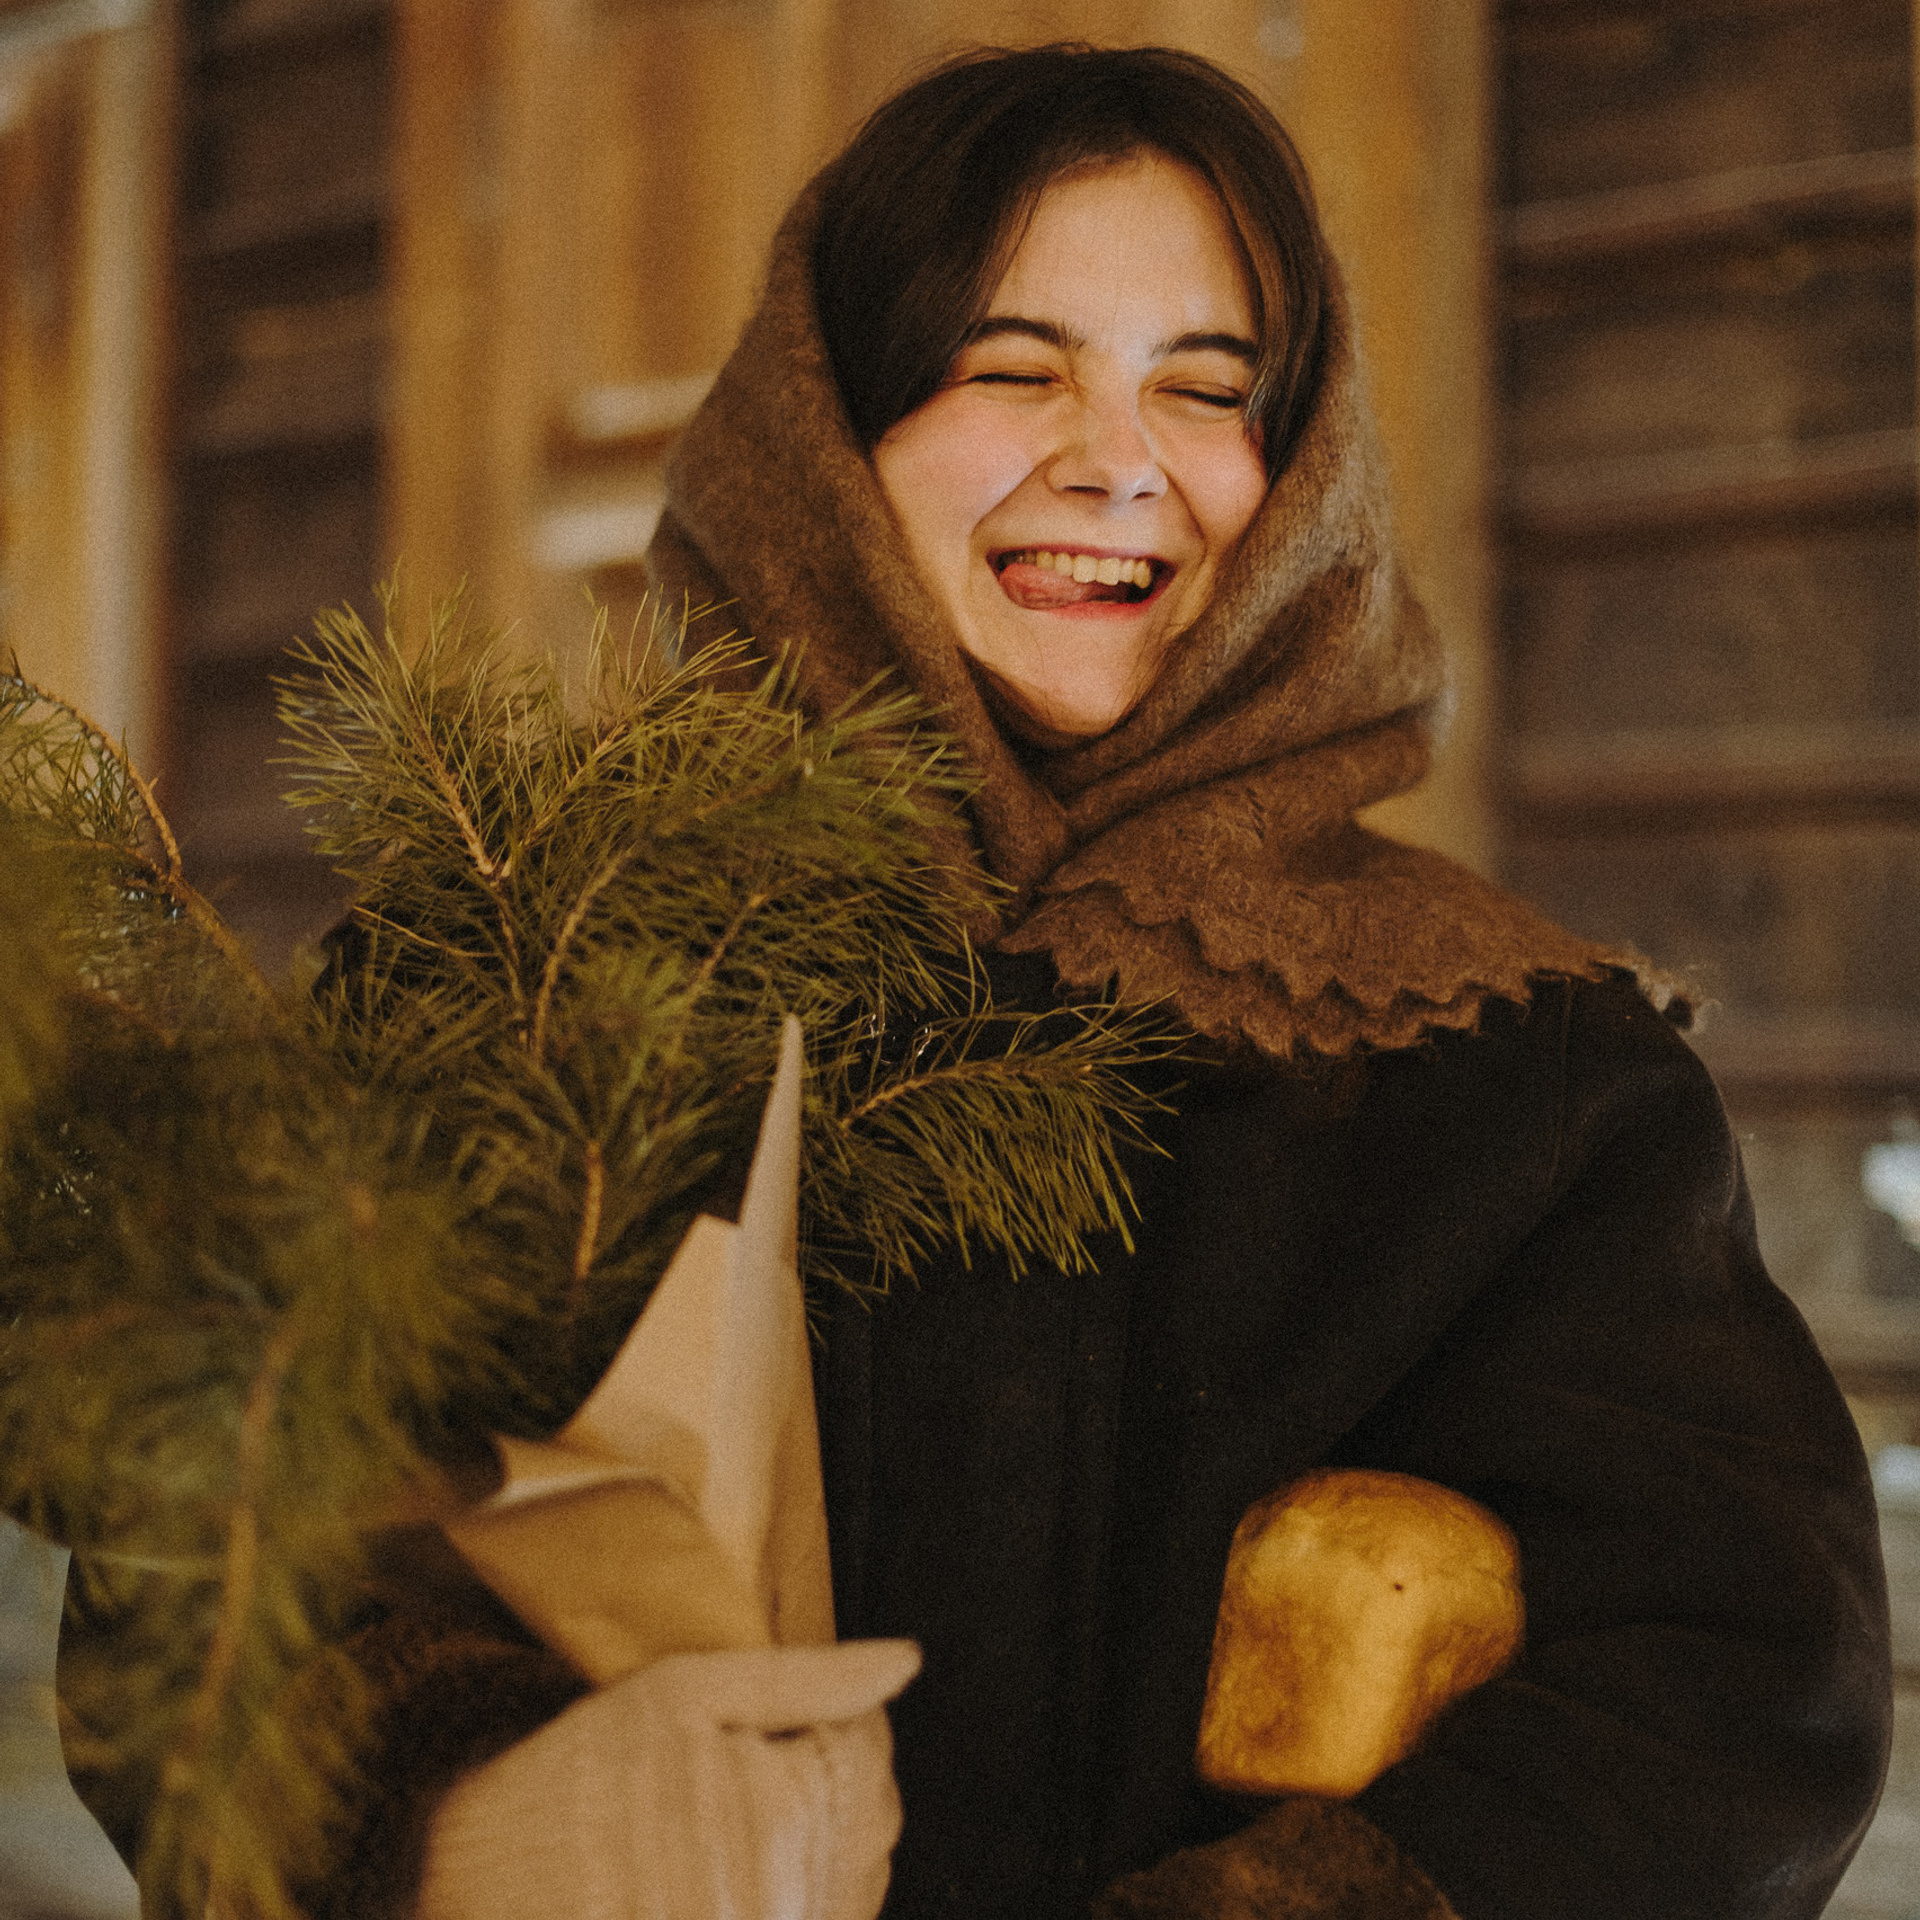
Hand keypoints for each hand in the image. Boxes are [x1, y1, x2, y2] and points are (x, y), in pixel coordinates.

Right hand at [416, 1639, 919, 1919]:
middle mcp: (793, 1899)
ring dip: (811, 1853)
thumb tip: (906, 1661)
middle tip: (736, 1777)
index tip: (771, 1725)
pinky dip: (787, 1897)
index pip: (870, 1753)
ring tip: (724, 1832)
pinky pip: (811, 1919)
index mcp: (789, 1810)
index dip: (827, 1723)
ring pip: (847, 1887)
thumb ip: (808, 1676)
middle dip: (826, 1790)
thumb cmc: (580, 1775)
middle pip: (869, 1827)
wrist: (476, 1884)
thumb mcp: (687, 1692)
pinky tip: (721, 1879)